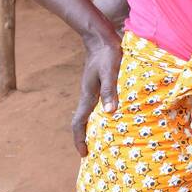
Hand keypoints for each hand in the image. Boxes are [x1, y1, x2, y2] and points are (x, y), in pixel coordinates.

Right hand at [73, 31, 121, 156]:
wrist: (101, 38)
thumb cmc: (108, 53)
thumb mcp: (111, 71)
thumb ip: (110, 90)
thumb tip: (109, 112)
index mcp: (88, 96)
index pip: (79, 122)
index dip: (79, 139)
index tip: (84, 153)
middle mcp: (89, 96)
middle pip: (83, 122)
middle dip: (86, 138)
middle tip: (94, 153)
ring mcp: (93, 91)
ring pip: (90, 114)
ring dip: (94, 128)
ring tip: (104, 141)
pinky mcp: (99, 85)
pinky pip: (98, 106)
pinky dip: (102, 116)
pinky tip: (113, 118)